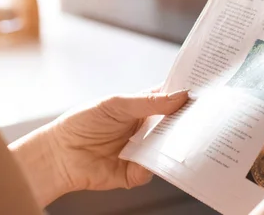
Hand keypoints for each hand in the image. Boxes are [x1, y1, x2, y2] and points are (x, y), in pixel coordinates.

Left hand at [10, 89, 188, 206]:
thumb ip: (149, 102)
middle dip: (188, 120)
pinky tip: (158, 156)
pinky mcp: (136, 172)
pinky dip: (159, 163)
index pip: (170, 99)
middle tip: (203, 114)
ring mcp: (143, 150)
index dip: (185, 95)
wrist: (59, 155)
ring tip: (185, 134)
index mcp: (142, 107)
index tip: (204, 90)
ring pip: (169, 147)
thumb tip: (180, 96)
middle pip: (175, 124)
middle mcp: (146, 129)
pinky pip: (155, 168)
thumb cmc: (83, 123)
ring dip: (177, 142)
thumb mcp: (118, 104)